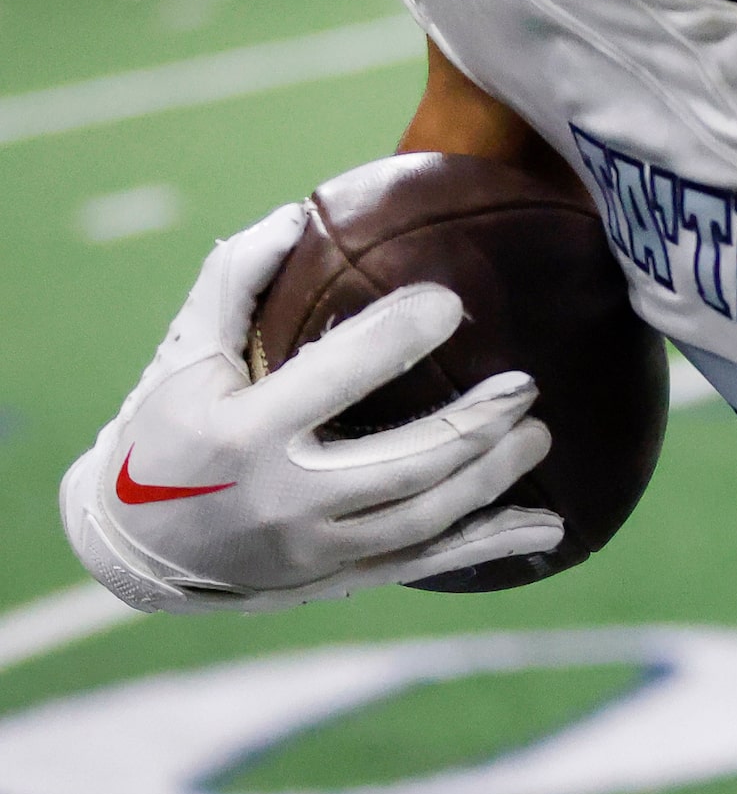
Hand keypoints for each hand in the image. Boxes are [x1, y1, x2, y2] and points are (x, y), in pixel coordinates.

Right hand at [60, 202, 558, 612]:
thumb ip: (237, 281)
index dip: (399, 336)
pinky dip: (491, 545)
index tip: (451, 303)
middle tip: (526, 385)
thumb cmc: (164, 430)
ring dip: (493, 478)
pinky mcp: (335, 578)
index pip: (338, 376)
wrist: (133, 546)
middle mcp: (282, 499)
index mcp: (244, 433)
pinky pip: (427, 562)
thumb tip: (299, 215)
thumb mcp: (185, 354)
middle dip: (475, 426)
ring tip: (539, 434)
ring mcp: (313, 548)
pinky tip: (547, 527)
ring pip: (425, 517)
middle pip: (405, 464)